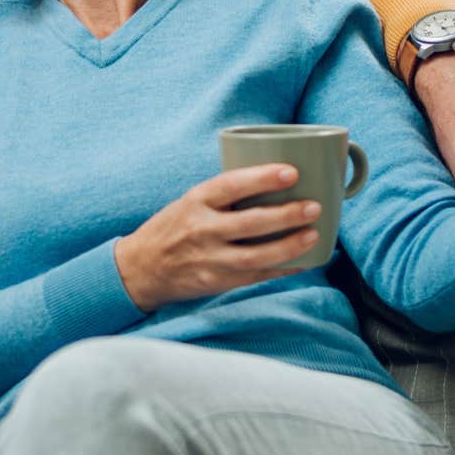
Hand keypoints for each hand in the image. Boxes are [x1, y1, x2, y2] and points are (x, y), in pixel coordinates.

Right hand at [115, 165, 323, 312]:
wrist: (141, 268)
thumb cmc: (173, 228)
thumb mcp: (190, 202)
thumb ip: (225, 195)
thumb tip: (276, 182)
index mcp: (195, 201)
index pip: (231, 185)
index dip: (262, 178)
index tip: (291, 172)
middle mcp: (201, 230)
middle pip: (249, 223)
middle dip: (285, 215)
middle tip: (313, 207)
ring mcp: (209, 259)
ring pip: (255, 256)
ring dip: (288, 246)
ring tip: (313, 235)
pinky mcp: (216, 282)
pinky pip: (255, 277)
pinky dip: (281, 269)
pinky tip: (303, 261)